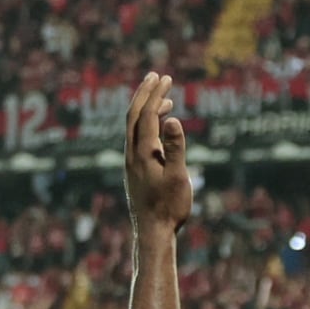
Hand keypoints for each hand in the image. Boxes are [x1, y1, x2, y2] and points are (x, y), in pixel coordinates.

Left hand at [123, 72, 190, 232]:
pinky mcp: (135, 170)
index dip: (155, 94)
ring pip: (134, 127)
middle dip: (144, 93)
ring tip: (165, 98)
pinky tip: (162, 128)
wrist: (152, 233)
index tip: (166, 78)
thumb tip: (173, 119)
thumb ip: (176, 148)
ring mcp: (132, 162)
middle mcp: (132, 154)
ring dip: (147, 109)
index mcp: (142, 153)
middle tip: (156, 76)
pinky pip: (138, 139)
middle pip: (133, 115)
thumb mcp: (178, 177)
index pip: (146, 115)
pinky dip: (149, 126)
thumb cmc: (168, 207)